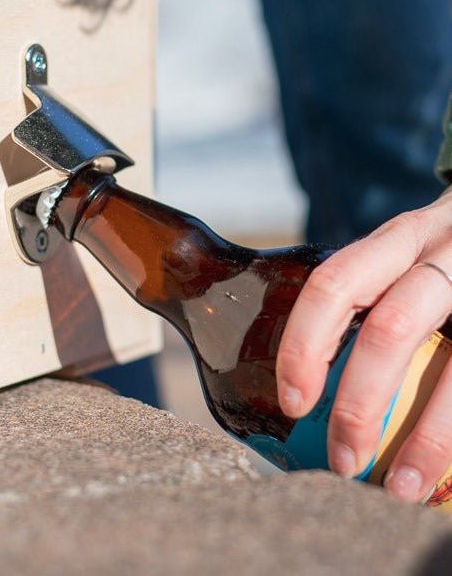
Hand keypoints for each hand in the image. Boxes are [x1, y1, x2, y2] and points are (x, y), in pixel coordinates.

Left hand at [276, 187, 451, 502]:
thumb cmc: (446, 254)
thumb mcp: (406, 252)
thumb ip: (368, 293)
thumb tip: (307, 378)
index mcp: (397, 241)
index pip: (333, 286)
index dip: (306, 346)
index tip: (293, 402)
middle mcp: (441, 257)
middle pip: (390, 330)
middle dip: (360, 402)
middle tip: (341, 459)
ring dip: (426, 438)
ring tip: (400, 488)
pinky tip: (444, 472)